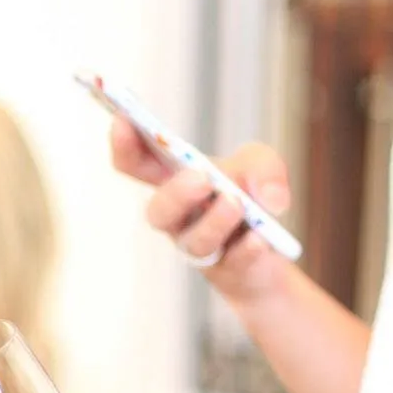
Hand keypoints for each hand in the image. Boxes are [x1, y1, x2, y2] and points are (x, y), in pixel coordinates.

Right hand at [111, 118, 292, 304]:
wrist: (270, 248)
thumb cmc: (248, 196)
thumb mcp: (259, 165)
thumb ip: (263, 166)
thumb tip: (268, 199)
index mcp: (173, 181)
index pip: (136, 165)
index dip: (125, 146)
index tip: (123, 121)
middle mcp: (177, 217)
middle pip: (158, 212)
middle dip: (176, 194)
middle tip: (201, 179)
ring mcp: (198, 246)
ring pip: (194, 242)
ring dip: (215, 221)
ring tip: (236, 204)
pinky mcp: (226, 271)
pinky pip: (232, 262)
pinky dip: (246, 248)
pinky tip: (259, 238)